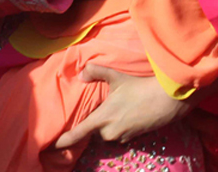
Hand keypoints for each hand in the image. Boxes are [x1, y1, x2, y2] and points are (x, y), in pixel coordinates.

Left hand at [54, 64, 193, 147]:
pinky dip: (118, 126)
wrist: (166, 101)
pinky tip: (126, 113)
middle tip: (100, 108)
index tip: (51, 145)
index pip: (77, 133)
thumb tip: (81, 74)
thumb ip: (96, 72)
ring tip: (116, 108)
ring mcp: (121, 137)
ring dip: (107, 124)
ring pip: (106, 133)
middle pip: (93, 132)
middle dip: (94, 122)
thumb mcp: (116, 77)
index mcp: (102, 119)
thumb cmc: (139, 88)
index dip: (63, 141)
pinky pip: (118, 134)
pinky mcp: (132, 139)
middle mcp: (109, 132)